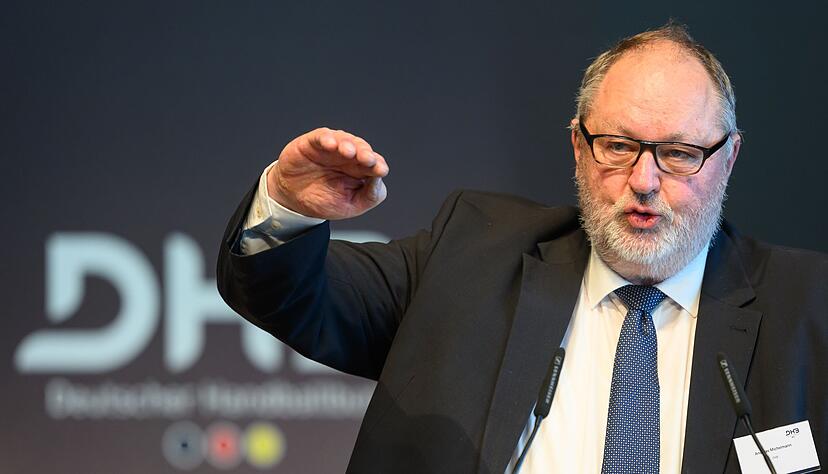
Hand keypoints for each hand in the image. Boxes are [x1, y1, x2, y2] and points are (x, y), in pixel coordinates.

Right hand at [267, 128, 389, 219]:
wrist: (292, 200)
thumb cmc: (323, 200)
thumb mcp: (350, 206)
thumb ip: (370, 196)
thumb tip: (380, 180)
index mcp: (360, 170)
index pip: (375, 163)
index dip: (378, 165)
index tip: (381, 171)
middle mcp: (348, 156)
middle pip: (362, 148)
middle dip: (366, 153)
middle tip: (368, 160)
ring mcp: (331, 148)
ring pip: (344, 139)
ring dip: (348, 144)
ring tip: (349, 152)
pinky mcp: (312, 143)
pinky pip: (321, 136)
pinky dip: (326, 138)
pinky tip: (330, 144)